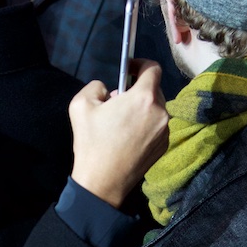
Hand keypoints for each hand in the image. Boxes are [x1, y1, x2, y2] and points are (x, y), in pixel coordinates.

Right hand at [68, 58, 169, 206]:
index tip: (129, 68)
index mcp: (144, 98)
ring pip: (156, 108)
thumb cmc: (92, 143)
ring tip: (121, 121)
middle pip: (154, 89)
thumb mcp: (81, 104)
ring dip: (142, 108)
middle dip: (137, 89)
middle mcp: (161, 112)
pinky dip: (146, 124)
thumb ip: (96, 86)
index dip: (141, 63)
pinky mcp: (164, 146)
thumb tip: (108, 90)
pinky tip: (128, 136)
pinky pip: (157, 126)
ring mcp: (165, 131)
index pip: (153, 68)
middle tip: (118, 100)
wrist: (103, 182)